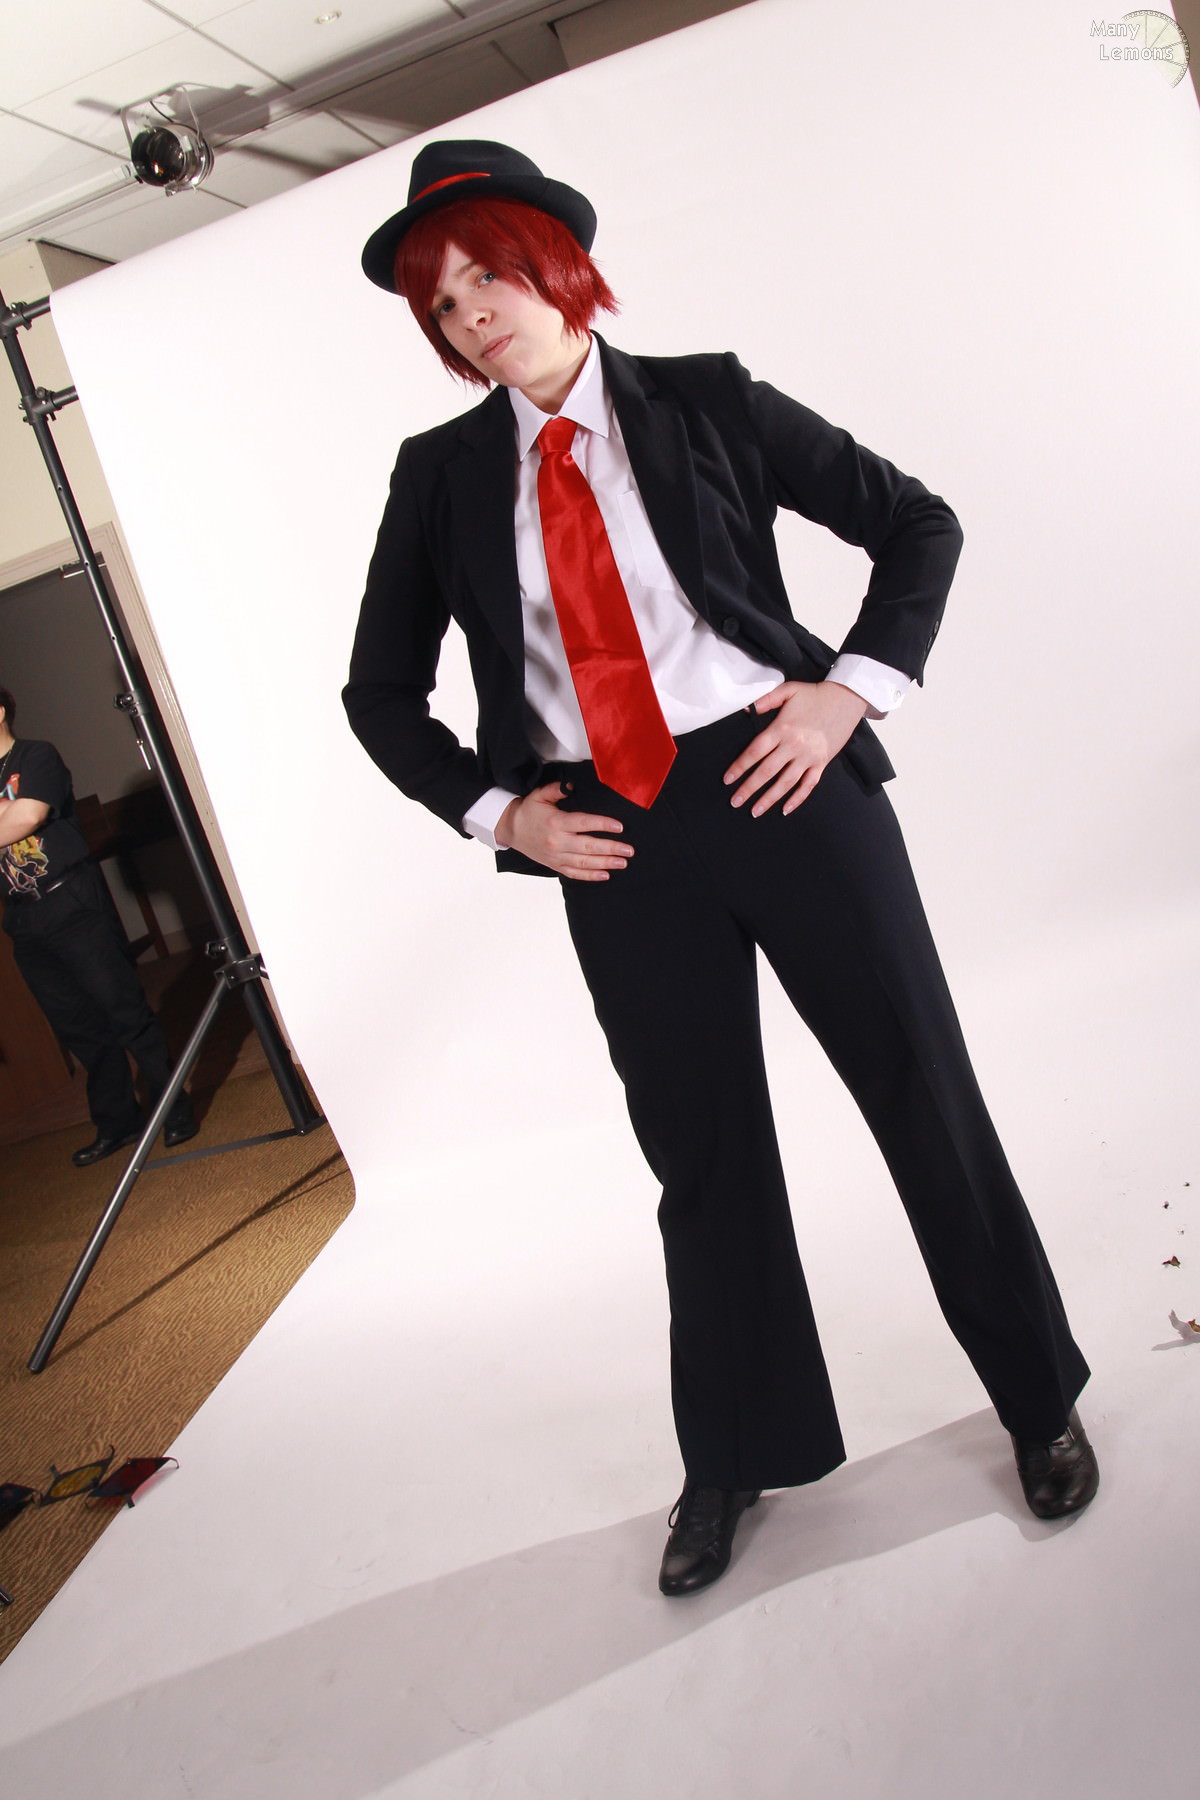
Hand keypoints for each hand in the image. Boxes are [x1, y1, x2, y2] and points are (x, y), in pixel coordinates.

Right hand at [495, 781, 633, 879]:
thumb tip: (572, 785)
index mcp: (556, 822)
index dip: (602, 825)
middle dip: (611, 849)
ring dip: (606, 863)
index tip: (619, 827)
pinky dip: (590, 876)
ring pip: (584, 862)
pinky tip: (605, 875)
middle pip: (588, 846)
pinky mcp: (555, 865)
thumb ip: (557, 789)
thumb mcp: (539, 795)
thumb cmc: (528, 811)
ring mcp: (556, 856)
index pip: (583, 823)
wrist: (510, 830)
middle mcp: (557, 842)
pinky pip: (574, 873)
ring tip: (623, 863)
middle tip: (629, 850)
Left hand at [723, 680, 868, 815]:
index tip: (728, 779)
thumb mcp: (788, 690)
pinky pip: (809, 785)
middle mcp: (794, 745)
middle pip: (767, 771)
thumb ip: (765, 699)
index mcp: (782, 728)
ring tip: (755, 811)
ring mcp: (809, 756)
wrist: (847, 698)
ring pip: (786, 782)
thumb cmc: (815, 694)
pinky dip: (798, 799)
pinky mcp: (822, 762)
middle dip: (749, 788)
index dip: (740, 767)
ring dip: (769, 799)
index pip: (755, 752)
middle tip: (735, 802)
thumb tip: (746, 709)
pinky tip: (785, 810)